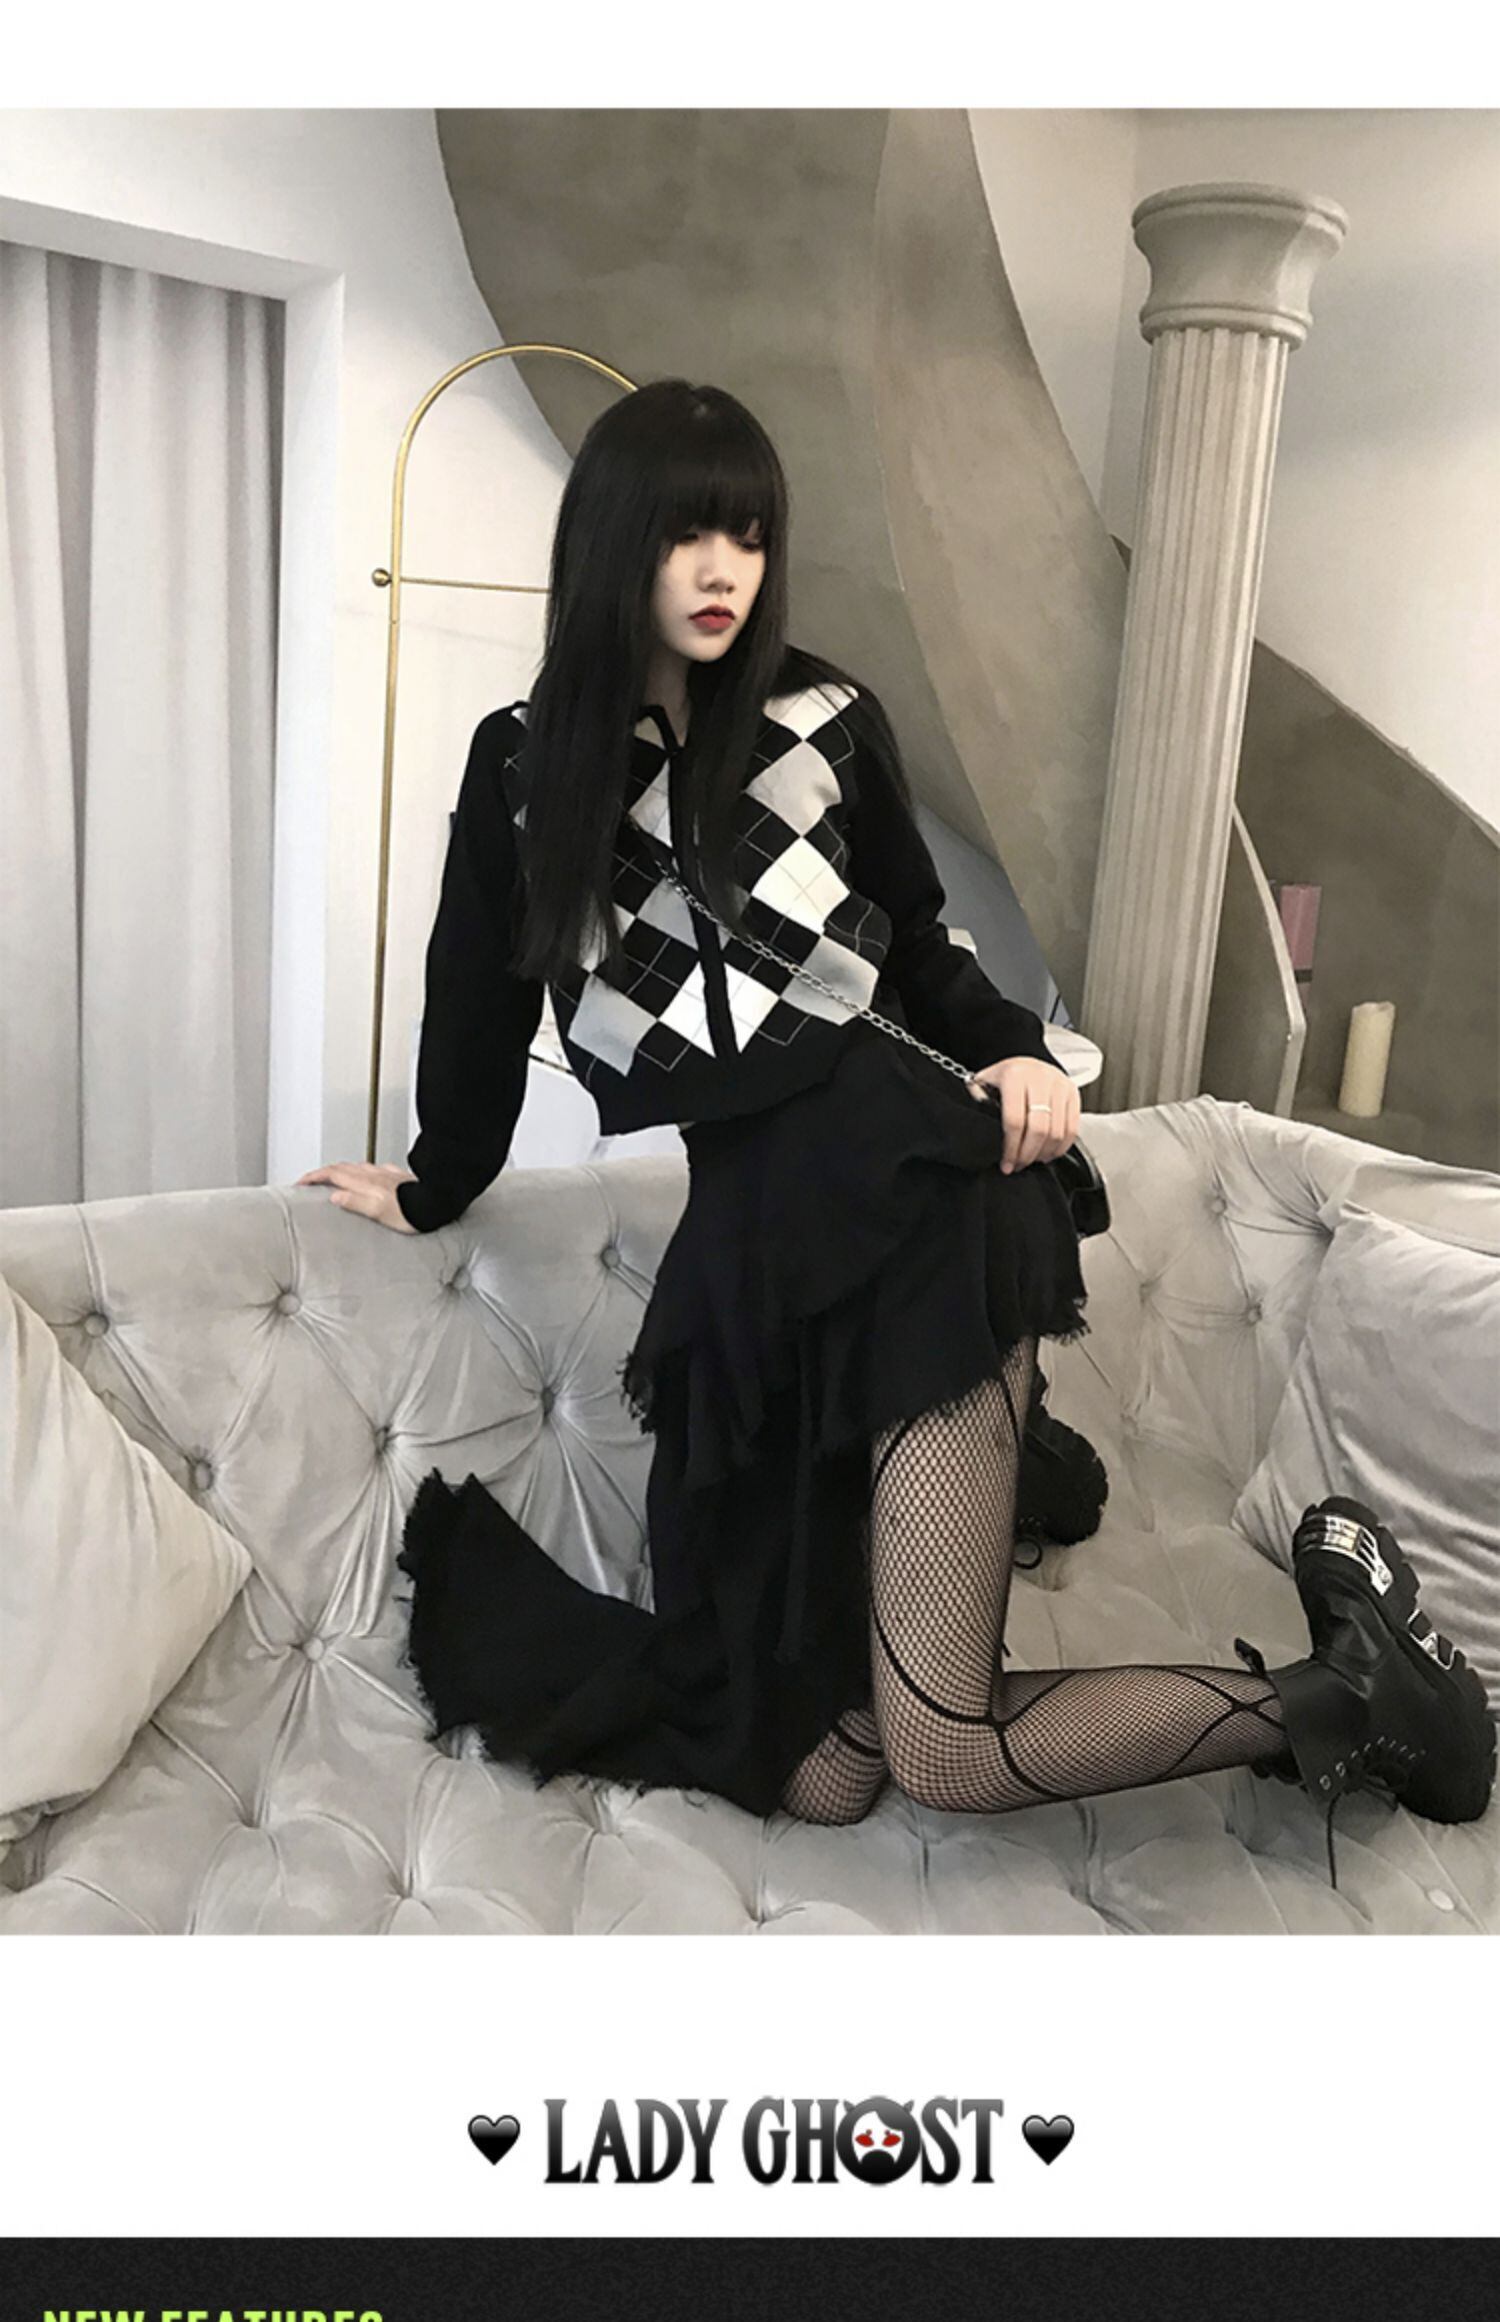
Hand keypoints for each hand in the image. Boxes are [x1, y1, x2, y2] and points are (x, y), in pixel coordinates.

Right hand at [294, 1161, 418, 1232]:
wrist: (437, 1202)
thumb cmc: (412, 1212)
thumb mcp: (378, 1212)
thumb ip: (355, 1203)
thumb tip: (334, 1196)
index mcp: (365, 1183)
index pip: (332, 1174)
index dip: (314, 1177)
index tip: (301, 1182)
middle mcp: (373, 1175)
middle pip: (341, 1168)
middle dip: (322, 1172)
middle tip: (311, 1180)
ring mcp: (384, 1174)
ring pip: (356, 1166)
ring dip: (340, 1170)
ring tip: (333, 1177)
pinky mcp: (396, 1176)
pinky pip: (372, 1169)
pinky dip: (361, 1171)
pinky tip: (366, 1176)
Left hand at [965, 1056, 1079, 1174]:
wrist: (1026, 1062)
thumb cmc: (1005, 1077)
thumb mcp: (984, 1083)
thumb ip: (978, 1102)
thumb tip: (980, 1129)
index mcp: (1014, 1076)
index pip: (1015, 1121)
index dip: (1011, 1148)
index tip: (1006, 1163)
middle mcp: (1040, 1077)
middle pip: (1039, 1129)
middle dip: (1028, 1154)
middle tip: (1019, 1165)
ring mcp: (1059, 1085)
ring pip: (1057, 1132)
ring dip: (1044, 1153)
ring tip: (1032, 1159)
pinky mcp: (1073, 1093)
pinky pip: (1073, 1128)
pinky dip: (1061, 1147)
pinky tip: (1048, 1152)